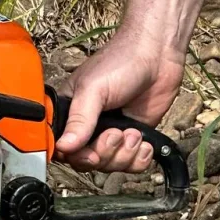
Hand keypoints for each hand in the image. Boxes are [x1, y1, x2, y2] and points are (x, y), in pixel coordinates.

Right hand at [54, 32, 184, 172]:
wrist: (157, 54)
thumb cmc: (120, 61)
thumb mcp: (93, 90)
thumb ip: (79, 120)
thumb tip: (64, 146)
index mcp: (69, 112)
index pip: (62, 147)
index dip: (75, 154)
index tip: (88, 151)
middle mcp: (87, 126)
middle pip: (86, 161)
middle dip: (104, 153)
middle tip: (115, 134)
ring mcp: (110, 133)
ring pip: (109, 165)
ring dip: (124, 155)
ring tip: (133, 132)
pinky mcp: (132, 137)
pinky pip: (131, 164)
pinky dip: (139, 159)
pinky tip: (144, 142)